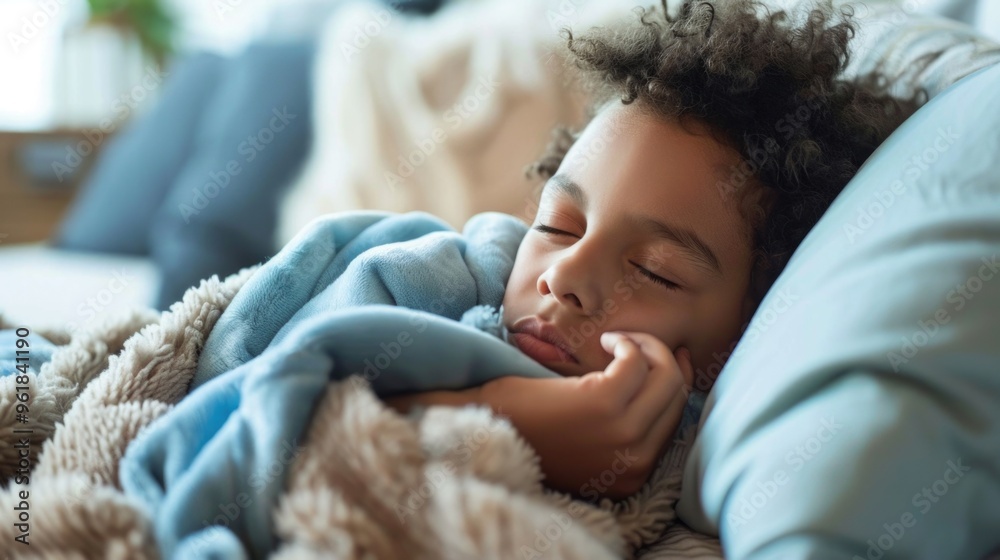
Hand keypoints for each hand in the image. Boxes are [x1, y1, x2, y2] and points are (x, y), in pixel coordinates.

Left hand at [481, 331, 692, 499]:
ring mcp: (623, 434)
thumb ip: (625, 422)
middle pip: (676, 395)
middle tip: (634, 343)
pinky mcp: (605, 404)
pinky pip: (638, 361)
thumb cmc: (527, 430)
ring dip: (646, 347)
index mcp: (632, 474)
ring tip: (616, 342)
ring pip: (666, 375)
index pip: (675, 419)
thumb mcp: (588, 440)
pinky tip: (605, 341)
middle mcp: (635, 460)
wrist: (483, 431)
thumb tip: (667, 375)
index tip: (668, 357)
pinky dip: (627, 342)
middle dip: (663, 359)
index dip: (675, 381)